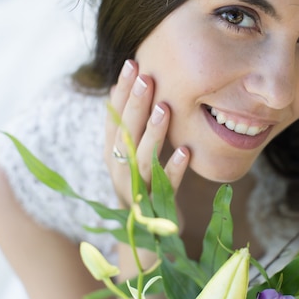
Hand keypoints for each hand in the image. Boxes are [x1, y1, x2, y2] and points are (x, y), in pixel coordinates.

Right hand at [104, 59, 188, 207]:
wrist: (145, 235)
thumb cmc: (141, 183)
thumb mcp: (130, 151)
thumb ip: (126, 123)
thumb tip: (119, 85)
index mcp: (112, 152)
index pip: (114, 117)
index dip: (123, 91)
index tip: (133, 63)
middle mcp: (118, 168)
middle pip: (125, 134)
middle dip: (136, 105)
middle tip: (148, 78)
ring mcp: (135, 188)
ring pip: (142, 158)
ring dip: (154, 133)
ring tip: (166, 109)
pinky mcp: (156, 206)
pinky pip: (165, 187)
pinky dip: (174, 169)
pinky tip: (186, 152)